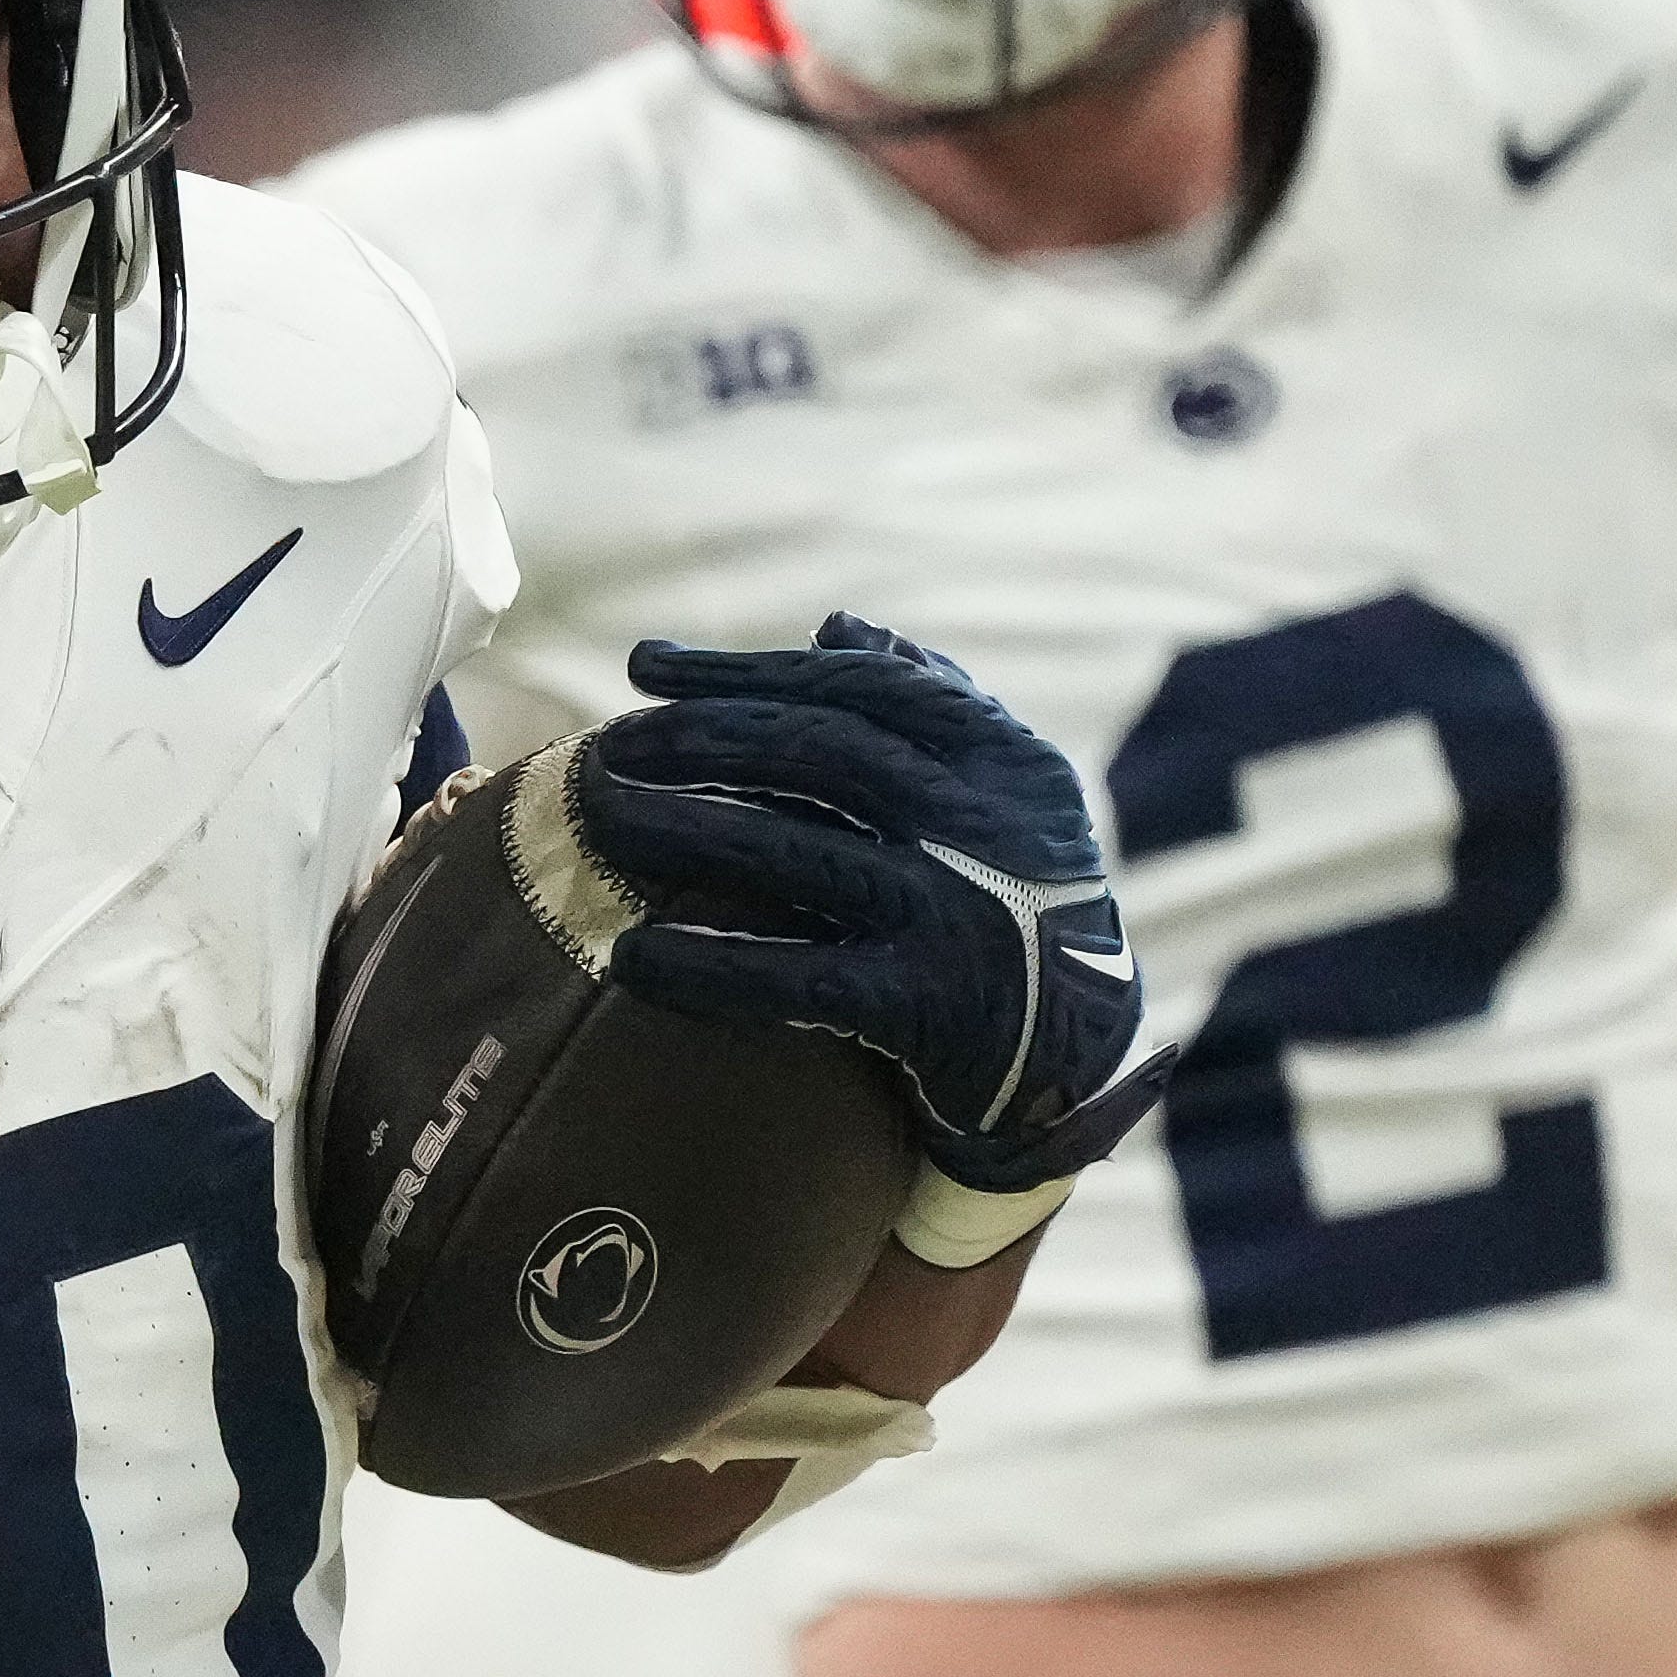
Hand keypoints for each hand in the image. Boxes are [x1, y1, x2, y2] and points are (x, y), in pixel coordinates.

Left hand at [572, 613, 1159, 1196]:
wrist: (1076, 1049)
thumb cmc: (1016, 896)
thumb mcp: (1004, 790)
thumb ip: (930, 703)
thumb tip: (838, 627)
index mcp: (1000, 756)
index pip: (858, 686)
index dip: (743, 670)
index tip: (643, 664)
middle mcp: (984, 824)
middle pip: (821, 754)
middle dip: (703, 737)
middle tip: (608, 744)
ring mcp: (956, 914)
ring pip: (798, 852)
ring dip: (687, 829)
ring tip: (600, 818)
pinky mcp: (926, 1007)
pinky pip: (798, 978)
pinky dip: (712, 966)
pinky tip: (634, 957)